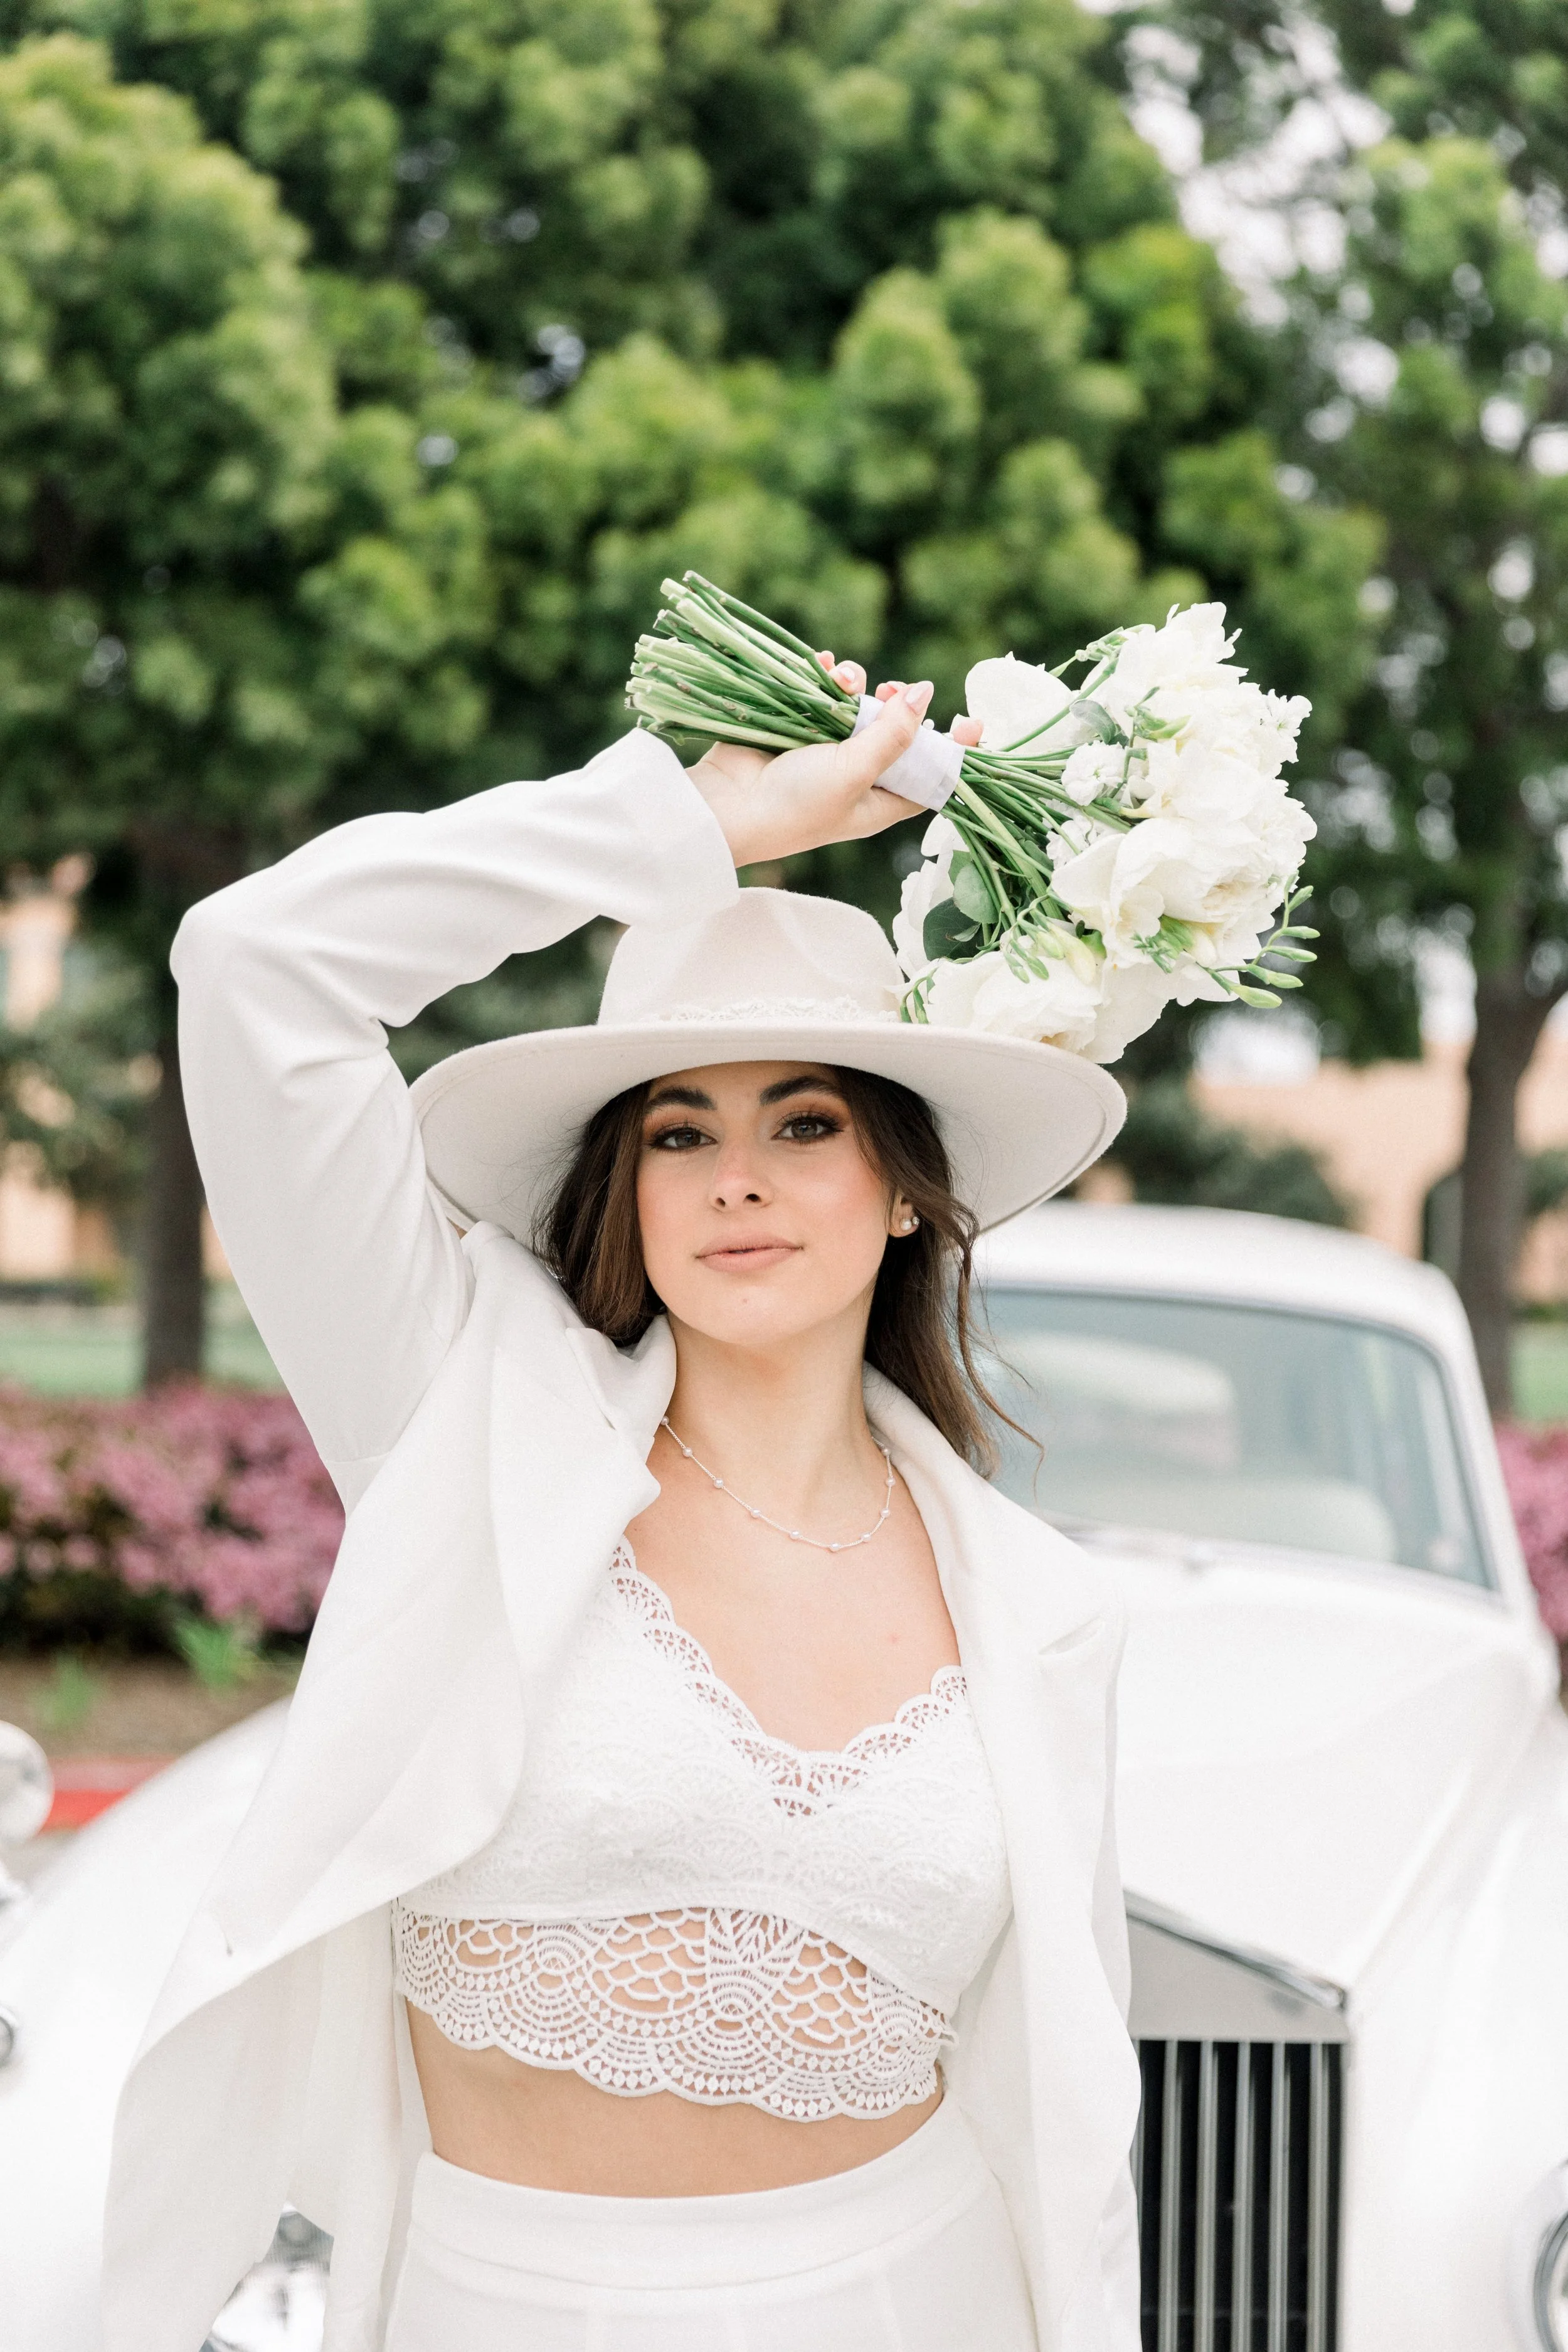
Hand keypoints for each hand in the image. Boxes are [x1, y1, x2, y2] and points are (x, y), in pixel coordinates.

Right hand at [685, 655, 982, 869]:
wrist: (727, 807)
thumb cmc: (797, 804)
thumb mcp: (856, 772)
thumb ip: (893, 734)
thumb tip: (925, 693)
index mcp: (879, 801)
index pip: (929, 777)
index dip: (953, 753)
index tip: (973, 723)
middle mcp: (856, 776)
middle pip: (895, 734)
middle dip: (898, 708)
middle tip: (891, 693)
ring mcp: (824, 751)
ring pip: (857, 708)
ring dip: (857, 687)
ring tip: (845, 681)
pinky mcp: (795, 729)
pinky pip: (820, 696)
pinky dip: (825, 679)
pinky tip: (823, 668)